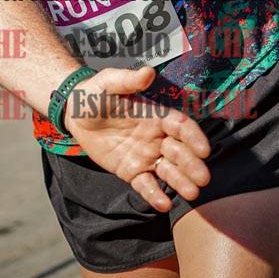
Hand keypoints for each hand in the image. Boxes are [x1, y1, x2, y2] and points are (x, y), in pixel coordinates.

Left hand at [64, 66, 210, 211]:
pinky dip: (155, 195)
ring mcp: (145, 156)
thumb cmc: (95, 93)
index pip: (180, 126)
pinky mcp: (131, 171)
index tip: (204, 150)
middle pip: (179, 151)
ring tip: (192, 194)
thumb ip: (128, 80)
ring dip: (181, 182)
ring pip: (168, 170)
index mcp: (155, 114)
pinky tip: (164, 205)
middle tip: (204, 178)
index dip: (193, 136)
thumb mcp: (109, 83)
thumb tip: (148, 72)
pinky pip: (146, 185)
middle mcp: (156, 136)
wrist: (75, 113)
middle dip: (192, 164)